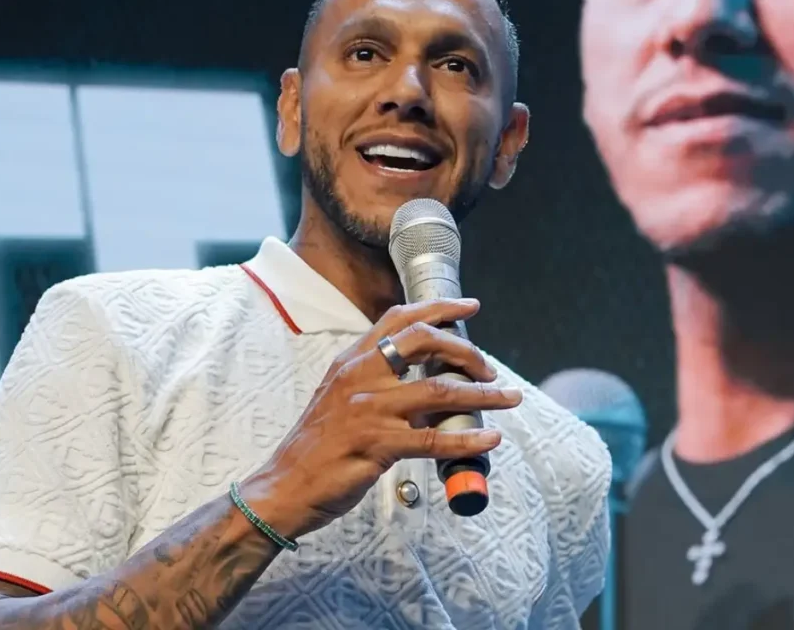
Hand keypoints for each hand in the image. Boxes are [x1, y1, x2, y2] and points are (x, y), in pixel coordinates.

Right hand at [240, 298, 521, 539]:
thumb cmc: (316, 447)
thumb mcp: (338, 398)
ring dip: (483, 394)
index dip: (438, 308)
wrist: (285, 486)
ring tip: (508, 398)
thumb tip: (424, 385)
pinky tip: (489, 440)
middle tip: (489, 366)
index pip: (398, 319)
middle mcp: (359, 376)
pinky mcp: (377, 445)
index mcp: (350, 362)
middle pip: (422, 340)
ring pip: (439, 390)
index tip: (469, 307)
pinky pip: (434, 440)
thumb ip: (374, 384)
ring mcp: (369, 409)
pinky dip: (468, 439)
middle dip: (465, 349)